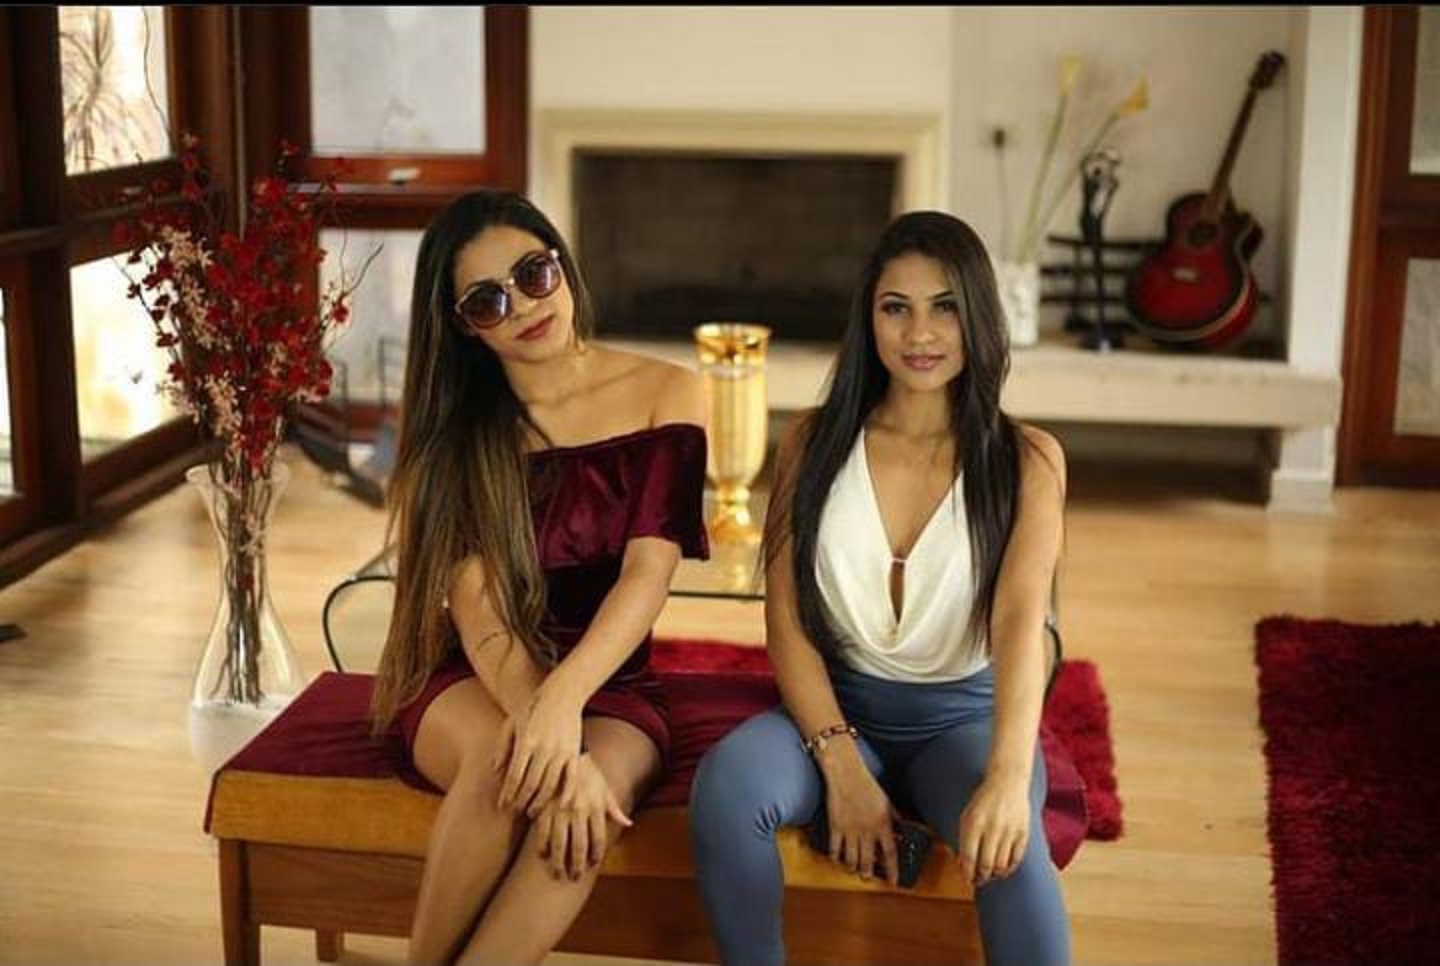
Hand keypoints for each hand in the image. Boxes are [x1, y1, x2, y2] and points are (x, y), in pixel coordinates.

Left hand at [494, 681, 583, 814]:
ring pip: (549, 785)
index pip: (514, 776)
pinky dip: (567, 793)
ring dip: (540, 801)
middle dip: (521, 802)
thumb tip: (495, 771)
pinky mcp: (574, 752)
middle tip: (515, 812)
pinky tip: (561, 806)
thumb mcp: (512, 724)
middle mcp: (543, 749)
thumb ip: (503, 747)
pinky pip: (571, 778)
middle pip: (530, 784)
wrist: (562, 694)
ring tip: (532, 812)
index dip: (508, 794)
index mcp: (526, 742)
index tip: (502, 805)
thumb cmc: (533, 709)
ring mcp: (561, 751)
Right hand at [532, 753, 633, 879]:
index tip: (593, 864)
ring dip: (558, 862)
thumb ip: (614, 808)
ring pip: (559, 843)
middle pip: (579, 845)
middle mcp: (578, 810)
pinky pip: (541, 832)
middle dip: (577, 865)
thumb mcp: (604, 787)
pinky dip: (541, 846)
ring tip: (559, 874)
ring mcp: (559, 810)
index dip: (596, 854)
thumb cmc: (588, 772)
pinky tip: (542, 855)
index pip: (598, 838)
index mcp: (595, 806)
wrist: (566, 753)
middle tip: (575, 877)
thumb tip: (628, 823)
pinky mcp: (544, 807)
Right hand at [820, 754, 899, 887]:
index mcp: (882, 824)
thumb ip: (894, 818)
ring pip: (851, 859)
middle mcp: (867, 831)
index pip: (890, 853)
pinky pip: (834, 849)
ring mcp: (850, 830)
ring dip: (853, 867)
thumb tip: (901, 829)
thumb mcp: (886, 801)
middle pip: (868, 861)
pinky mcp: (835, 827)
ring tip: (854, 870)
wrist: (846, 774)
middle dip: (868, 873)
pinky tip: (836, 859)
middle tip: (868, 877)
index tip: (894, 881)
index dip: (893, 870)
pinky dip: (835, 856)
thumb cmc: (867, 784)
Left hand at [957, 773, 1029, 886]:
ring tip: (990, 875)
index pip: (968, 857)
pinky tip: (1003, 868)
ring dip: (994, 875)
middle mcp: (992, 828)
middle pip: (986, 865)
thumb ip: (963, 839)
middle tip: (978, 880)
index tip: (966, 878)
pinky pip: (1016, 859)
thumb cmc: (984, 801)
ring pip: (1001, 865)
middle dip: (980, 878)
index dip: (966, 872)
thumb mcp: (967, 815)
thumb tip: (962, 864)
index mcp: (974, 823)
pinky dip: (1009, 868)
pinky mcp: (1023, 833)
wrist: (1007, 782)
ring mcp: (1009, 831)